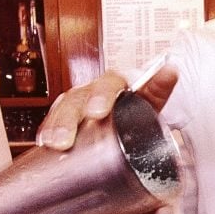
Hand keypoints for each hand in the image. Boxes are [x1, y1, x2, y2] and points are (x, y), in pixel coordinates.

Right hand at [35, 65, 177, 150]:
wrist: (128, 118)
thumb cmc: (136, 107)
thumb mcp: (150, 101)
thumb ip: (159, 88)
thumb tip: (172, 69)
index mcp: (114, 84)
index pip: (107, 84)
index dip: (101, 96)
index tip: (98, 112)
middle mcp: (91, 91)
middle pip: (77, 99)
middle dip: (69, 119)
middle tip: (66, 139)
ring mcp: (76, 105)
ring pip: (62, 110)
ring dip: (55, 126)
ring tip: (52, 143)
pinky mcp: (66, 120)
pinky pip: (53, 122)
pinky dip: (47, 131)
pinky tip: (42, 144)